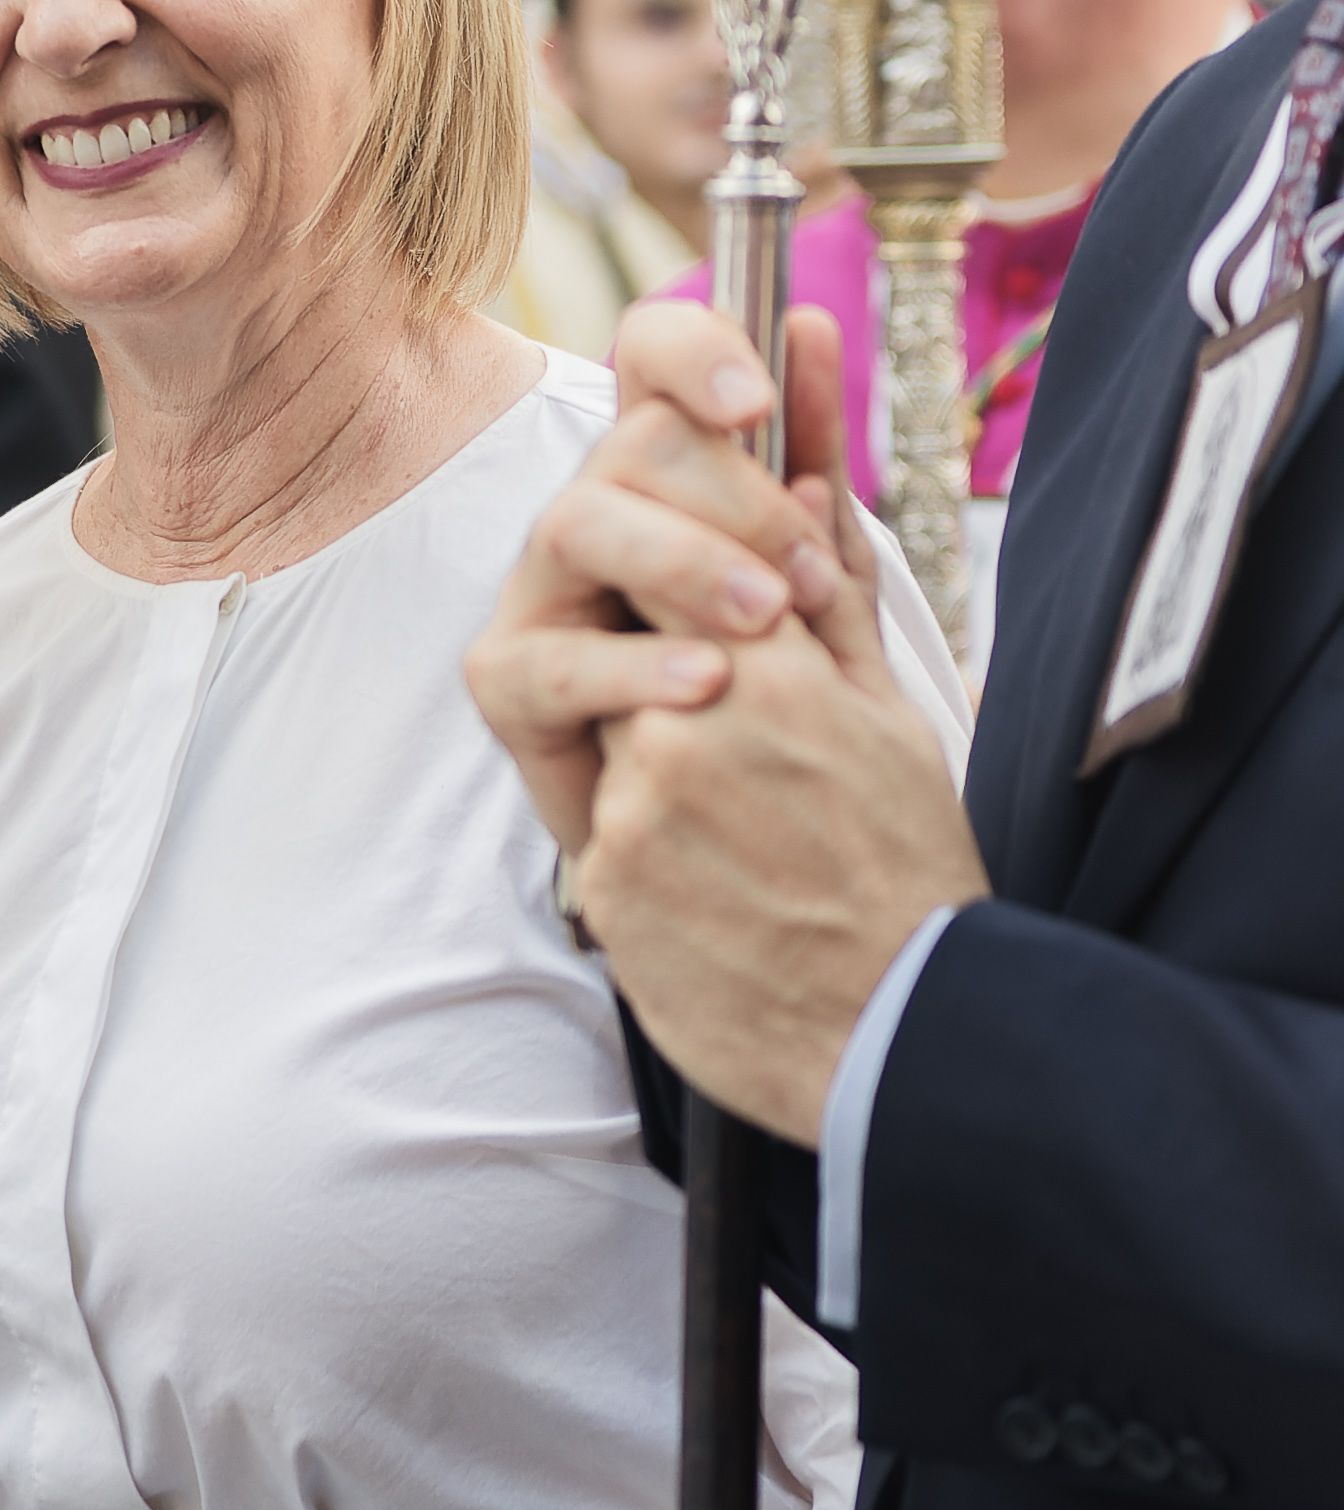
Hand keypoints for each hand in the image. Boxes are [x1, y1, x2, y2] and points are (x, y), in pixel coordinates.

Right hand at [465, 302, 852, 854]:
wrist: (760, 859)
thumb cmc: (782, 713)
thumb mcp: (819, 586)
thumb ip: (809, 467)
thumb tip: (805, 321)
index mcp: (668, 475)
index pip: (651, 356)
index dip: (693, 349)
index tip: (755, 400)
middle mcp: (594, 514)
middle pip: (627, 442)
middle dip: (725, 493)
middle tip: (802, 576)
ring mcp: (540, 593)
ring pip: (576, 524)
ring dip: (680, 561)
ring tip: (765, 624)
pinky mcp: (508, 682)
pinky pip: (549, 654)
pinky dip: (632, 666)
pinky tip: (708, 685)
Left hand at [583, 472, 987, 1144]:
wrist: (899, 1030)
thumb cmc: (907, 867)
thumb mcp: (891, 716)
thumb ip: (833, 591)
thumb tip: (806, 479)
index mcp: (769, 672)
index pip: (677, 565)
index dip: (685, 578)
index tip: (714, 614)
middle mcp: (686, 726)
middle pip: (628, 649)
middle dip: (669, 681)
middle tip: (739, 757)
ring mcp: (634, 805)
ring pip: (611, 741)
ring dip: (659, 770)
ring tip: (744, 836)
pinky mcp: (602, 879)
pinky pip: (602, 829)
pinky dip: (646, 849)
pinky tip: (716, 890)